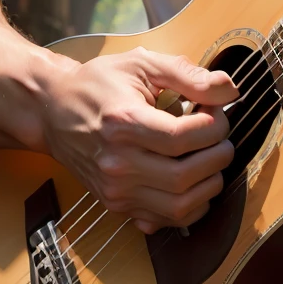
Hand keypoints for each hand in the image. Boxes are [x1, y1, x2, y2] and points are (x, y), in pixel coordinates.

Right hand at [43, 48, 237, 233]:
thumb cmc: (98, 83)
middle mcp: (116, 163)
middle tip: (220, 136)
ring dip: (209, 184)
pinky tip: (194, 180)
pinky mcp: (116, 205)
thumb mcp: (141, 64)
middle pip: (185, 176)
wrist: (53, 110)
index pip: (182, 138)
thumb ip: (187, 74)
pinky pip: (165, 220)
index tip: (217, 113)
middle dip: (218, 155)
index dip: (214, 126)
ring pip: (179, 206)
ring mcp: (115, 189)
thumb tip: (229, 89)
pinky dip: (191, 206)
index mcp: (122, 123)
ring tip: (210, 157)